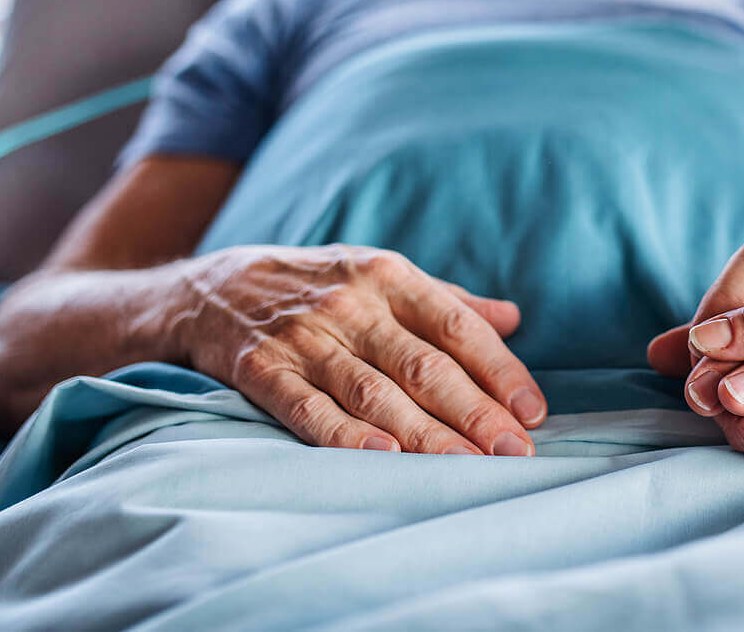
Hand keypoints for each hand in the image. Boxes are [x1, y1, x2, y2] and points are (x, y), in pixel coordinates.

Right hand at [176, 244, 545, 455]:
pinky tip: (381, 457)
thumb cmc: (318, 285)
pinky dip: (343, 434)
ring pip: (374, 392)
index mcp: (389, 277)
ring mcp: (304, 338)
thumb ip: (447, 301)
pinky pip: (307, 406)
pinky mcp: (261, 370)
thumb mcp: (381, 274)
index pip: (456, 326)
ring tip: (466, 468)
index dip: (498, 370)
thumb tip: (513, 318)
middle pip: (422, 365)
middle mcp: (352, 305)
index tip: (532, 412)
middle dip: (473, 412)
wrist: (212, 287)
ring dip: (424, 435)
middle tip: (514, 452)